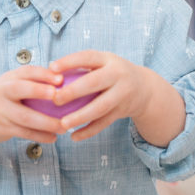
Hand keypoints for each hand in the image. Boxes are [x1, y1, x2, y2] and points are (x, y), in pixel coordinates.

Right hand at [0, 65, 67, 160]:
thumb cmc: (4, 98)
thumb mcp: (12, 84)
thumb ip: (32, 80)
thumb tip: (63, 78)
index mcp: (8, 78)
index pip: (26, 71)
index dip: (43, 74)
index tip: (61, 79)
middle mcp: (2, 92)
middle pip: (19, 89)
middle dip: (38, 91)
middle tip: (57, 96)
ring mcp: (2, 111)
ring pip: (25, 117)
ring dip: (46, 122)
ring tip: (63, 126)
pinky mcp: (3, 128)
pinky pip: (25, 133)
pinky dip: (40, 136)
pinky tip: (53, 138)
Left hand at [46, 51, 184, 145]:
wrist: (145, 88)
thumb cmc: (112, 73)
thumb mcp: (103, 63)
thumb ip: (82, 66)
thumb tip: (49, 72)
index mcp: (108, 60)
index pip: (88, 57)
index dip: (70, 62)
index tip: (52, 68)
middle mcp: (118, 75)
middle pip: (94, 83)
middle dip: (73, 91)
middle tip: (55, 99)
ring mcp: (122, 95)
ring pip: (100, 107)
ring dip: (80, 116)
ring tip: (62, 124)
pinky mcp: (122, 112)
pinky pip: (104, 123)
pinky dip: (88, 131)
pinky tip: (74, 136)